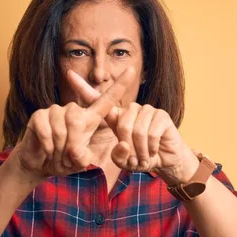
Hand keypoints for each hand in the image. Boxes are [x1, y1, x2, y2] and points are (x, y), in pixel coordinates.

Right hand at [9, 68, 134, 180]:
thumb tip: (78, 152)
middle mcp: (74, 110)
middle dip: (72, 143)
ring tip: (57, 155)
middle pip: (77, 119)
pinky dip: (47, 146)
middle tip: (67, 158)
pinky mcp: (39, 115)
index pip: (107, 100)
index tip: (132, 69)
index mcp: (90, 119)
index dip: (120, 86)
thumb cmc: (65, 161)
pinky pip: (45, 131)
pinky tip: (47, 151)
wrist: (41, 164)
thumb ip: (84, 158)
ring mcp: (55, 111)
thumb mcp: (80, 162)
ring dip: (59, 148)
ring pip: (61, 125)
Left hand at [67, 69, 198, 184]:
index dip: (83, 89)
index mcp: (118, 118)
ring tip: (145, 157)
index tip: (69, 75)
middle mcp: (131, 110)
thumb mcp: (126, 162)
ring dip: (140, 151)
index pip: (98, 100)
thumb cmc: (143, 159)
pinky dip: (150, 149)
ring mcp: (147, 110)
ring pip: (136, 131)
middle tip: (135, 160)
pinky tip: (154, 151)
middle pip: (121, 125)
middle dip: (129, 149)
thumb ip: (119, 157)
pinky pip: (150, 134)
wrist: (168, 161)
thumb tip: (123, 144)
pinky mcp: (161, 115)